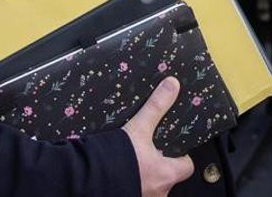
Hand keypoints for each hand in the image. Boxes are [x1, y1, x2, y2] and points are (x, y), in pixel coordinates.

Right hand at [122, 77, 194, 196]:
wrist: (85, 180)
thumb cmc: (117, 159)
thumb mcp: (138, 128)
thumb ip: (156, 107)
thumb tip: (172, 85)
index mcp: (166, 175)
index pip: (186, 167)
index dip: (182, 156)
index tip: (175, 147)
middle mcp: (157, 192)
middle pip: (167, 177)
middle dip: (159, 167)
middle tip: (149, 152)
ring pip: (149, 186)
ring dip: (142, 175)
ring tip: (131, 160)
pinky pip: (132, 190)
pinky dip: (129, 182)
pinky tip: (117, 171)